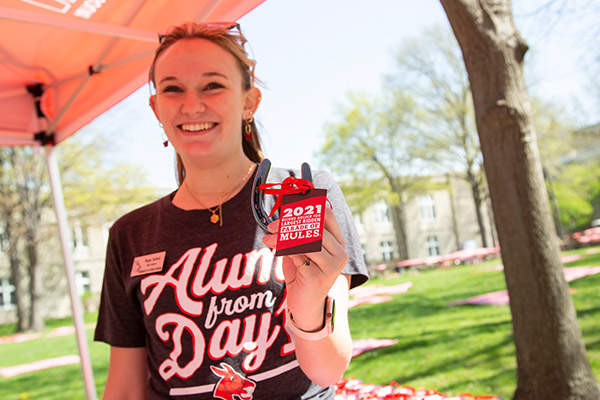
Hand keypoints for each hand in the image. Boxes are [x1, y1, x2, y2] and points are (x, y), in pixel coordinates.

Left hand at [262, 207, 347, 330]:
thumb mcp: (300, 248)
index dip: (306, 208)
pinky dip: (282, 248)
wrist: (305, 306)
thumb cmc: (302, 273)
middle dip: (288, 222)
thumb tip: (284, 211)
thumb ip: (297, 231)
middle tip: (270, 226)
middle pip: (314, 225)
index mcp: (338, 242)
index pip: (326, 214)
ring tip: (268, 237)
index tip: (286, 210)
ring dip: (282, 235)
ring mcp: (332, 265)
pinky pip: (297, 254)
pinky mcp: (318, 276)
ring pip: (305, 238)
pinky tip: (272, 249)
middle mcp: (340, 252)